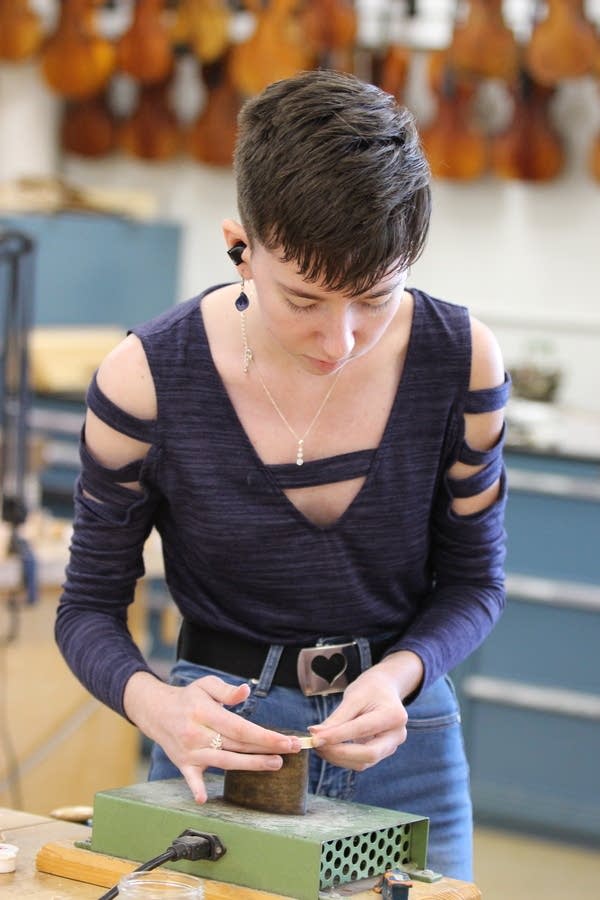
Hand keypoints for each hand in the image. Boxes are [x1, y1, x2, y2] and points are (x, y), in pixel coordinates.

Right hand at [124, 671, 301, 801]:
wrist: (156, 711)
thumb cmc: (188, 697)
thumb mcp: (205, 685)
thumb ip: (226, 690)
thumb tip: (246, 690)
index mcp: (204, 712)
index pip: (240, 727)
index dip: (264, 735)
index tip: (286, 739)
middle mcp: (197, 733)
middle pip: (237, 745)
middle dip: (267, 748)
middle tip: (292, 749)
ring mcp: (190, 751)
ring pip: (225, 762)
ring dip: (251, 765)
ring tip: (276, 764)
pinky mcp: (183, 764)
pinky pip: (191, 779)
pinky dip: (196, 788)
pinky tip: (204, 799)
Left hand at [307, 650, 422, 770]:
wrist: (385, 689)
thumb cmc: (369, 690)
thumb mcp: (353, 697)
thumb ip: (337, 718)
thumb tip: (315, 735)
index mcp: (394, 715)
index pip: (361, 730)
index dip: (336, 736)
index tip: (315, 738)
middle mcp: (397, 735)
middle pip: (369, 754)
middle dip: (339, 753)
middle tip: (316, 745)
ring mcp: (391, 747)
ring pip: (363, 762)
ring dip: (337, 758)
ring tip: (318, 745)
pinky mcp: (381, 753)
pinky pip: (361, 762)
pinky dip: (342, 758)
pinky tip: (328, 748)